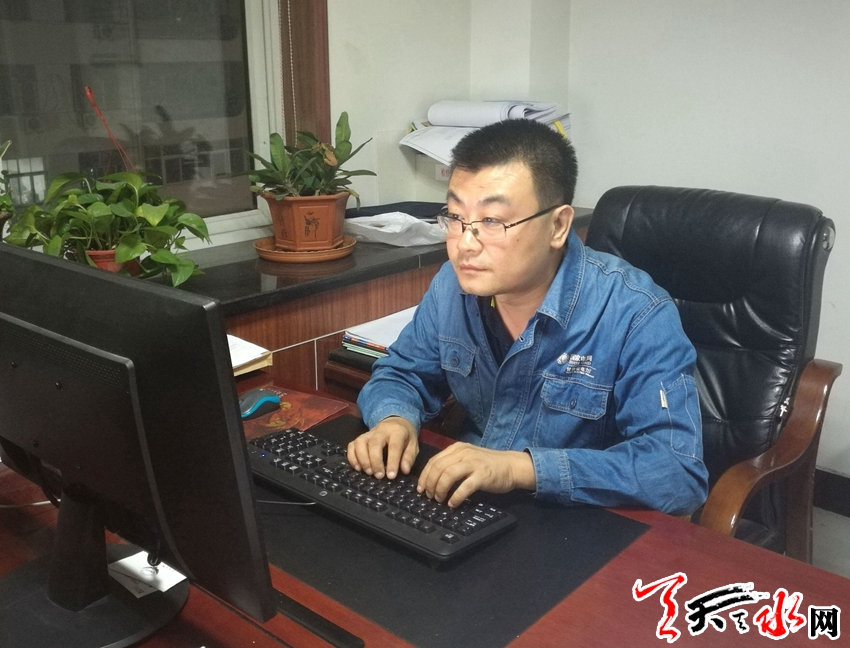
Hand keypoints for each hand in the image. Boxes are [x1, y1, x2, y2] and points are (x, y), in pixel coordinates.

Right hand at [347, 416, 418, 479]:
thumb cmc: (405, 436)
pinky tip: (358, 468)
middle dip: (375, 461)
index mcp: (397, 431)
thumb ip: (409, 457)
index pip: (393, 446)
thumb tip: (404, 470)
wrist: (396, 422)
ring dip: (362, 459)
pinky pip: (352, 445)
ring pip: (360, 443)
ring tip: (368, 472)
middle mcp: (381, 430)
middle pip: (374, 443)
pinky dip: (352, 457)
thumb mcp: (413, 445)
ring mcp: (368, 433)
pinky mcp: (360, 437)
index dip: (392, 462)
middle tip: (379, 476)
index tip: (391, 476)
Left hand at [416, 442, 535, 507]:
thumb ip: (452, 464)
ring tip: (439, 500)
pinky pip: (464, 487)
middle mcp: (464, 453)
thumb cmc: (488, 465)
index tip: (420, 489)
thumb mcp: (467, 458)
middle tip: (429, 496)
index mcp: (457, 448)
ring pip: (448, 475)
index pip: (434, 461)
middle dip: (430, 484)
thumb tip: (433, 479)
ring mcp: (473, 463)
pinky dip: (455, 497)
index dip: (424, 476)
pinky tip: (453, 504)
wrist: (511, 466)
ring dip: (440, 489)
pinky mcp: (482, 475)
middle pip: (438, 468)